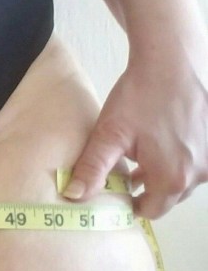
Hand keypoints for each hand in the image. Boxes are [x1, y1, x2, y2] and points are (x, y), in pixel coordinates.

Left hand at [63, 37, 207, 218]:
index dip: (131, 204)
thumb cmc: (141, 96)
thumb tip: (74, 196)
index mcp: (173, 178)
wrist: (172, 60)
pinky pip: (196, 160)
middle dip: (148, 189)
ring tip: (142, 156)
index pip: (152, 210)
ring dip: (164, 172)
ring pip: (184, 178)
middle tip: (126, 173)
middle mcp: (200, 173)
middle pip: (169, 196)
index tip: (117, 192)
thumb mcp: (109, 134)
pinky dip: (179, 157)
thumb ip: (92, 169)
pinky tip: (162, 140)